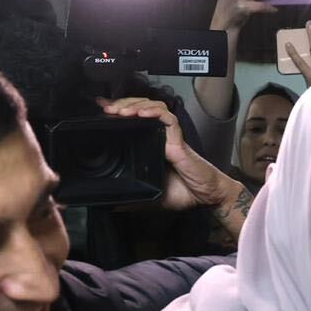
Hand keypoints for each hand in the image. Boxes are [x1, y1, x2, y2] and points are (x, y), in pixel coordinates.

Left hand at [99, 97, 235, 213]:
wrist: (207, 197)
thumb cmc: (185, 194)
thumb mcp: (153, 198)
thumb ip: (135, 200)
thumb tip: (115, 206)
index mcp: (153, 145)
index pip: (135, 119)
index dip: (120, 110)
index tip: (103, 109)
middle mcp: (161, 136)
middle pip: (142, 107)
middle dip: (124, 103)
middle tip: (108, 109)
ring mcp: (170, 137)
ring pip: (154, 108)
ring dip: (136, 105)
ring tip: (121, 110)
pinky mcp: (179, 141)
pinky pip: (168, 119)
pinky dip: (155, 113)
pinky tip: (142, 114)